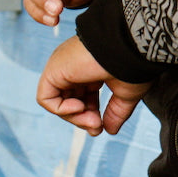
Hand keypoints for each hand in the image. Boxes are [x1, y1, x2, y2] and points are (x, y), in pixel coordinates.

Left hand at [36, 35, 151, 135]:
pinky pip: (46, 98)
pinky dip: (60, 109)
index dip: (91, 114)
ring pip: (58, 102)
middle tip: (97, 127)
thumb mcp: (126, 93)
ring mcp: (62, 68)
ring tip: (93, 120)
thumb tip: (110, 130)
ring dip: (74, 117)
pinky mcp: (53, 70)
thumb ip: (116, 112)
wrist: (129, 46)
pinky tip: (79, 107)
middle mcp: (73, 67)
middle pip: (70, 101)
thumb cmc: (132, 63)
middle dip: (83, 118)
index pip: (84, 97)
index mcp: (90, 69)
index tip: (102, 126)